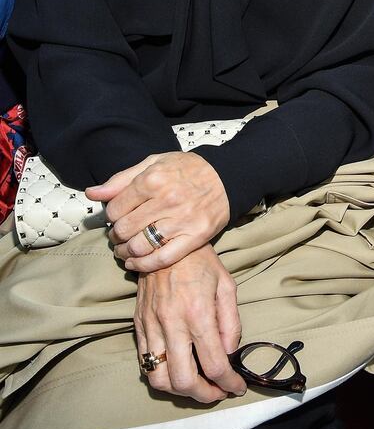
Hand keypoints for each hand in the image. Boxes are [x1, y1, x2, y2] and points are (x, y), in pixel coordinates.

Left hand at [88, 151, 229, 272]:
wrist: (226, 177)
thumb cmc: (185, 169)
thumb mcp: (153, 163)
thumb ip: (121, 180)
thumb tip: (92, 194)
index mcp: (153, 179)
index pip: (115, 209)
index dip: (110, 216)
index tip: (116, 217)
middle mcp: (167, 200)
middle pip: (125, 229)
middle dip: (116, 235)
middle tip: (119, 235)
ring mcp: (182, 220)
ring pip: (140, 246)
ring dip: (126, 252)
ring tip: (125, 250)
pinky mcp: (195, 237)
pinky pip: (162, 259)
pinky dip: (144, 265)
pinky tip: (136, 263)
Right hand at [135, 244, 246, 403]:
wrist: (164, 241)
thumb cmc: (201, 262)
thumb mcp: (226, 286)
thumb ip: (230, 323)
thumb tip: (229, 354)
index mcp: (197, 313)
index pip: (214, 364)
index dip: (228, 383)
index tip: (236, 387)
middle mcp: (171, 324)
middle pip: (183, 381)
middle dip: (204, 395)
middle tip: (217, 392)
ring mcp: (151, 326)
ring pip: (159, 379)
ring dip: (180, 391)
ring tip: (197, 385)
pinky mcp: (138, 326)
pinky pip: (145, 363)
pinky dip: (162, 376)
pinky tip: (178, 370)